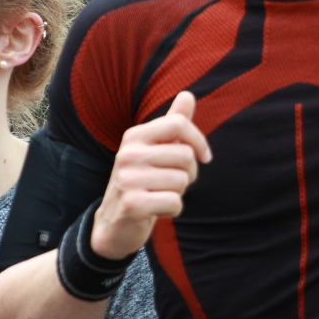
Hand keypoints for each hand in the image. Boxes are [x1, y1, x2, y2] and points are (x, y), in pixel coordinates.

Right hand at [92, 91, 211, 258]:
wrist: (113, 224)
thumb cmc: (142, 182)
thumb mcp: (155, 150)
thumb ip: (172, 124)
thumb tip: (188, 94)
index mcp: (134, 136)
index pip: (178, 124)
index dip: (199, 141)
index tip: (204, 157)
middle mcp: (127, 154)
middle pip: (186, 156)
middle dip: (188, 173)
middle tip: (171, 183)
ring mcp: (127, 179)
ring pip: (182, 181)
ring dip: (178, 193)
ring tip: (159, 195)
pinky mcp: (131, 204)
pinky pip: (175, 203)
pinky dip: (172, 210)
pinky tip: (155, 211)